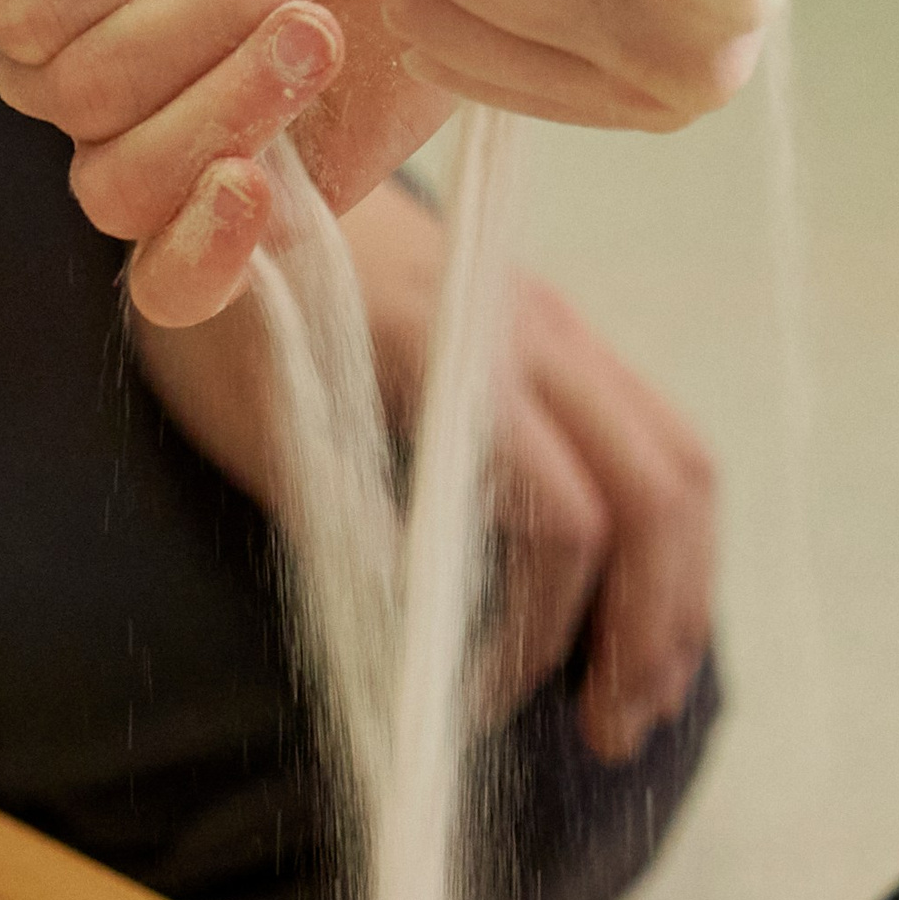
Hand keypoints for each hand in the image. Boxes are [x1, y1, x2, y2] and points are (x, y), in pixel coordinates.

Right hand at [0, 0, 472, 322]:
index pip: (7, 12)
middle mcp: (76, 65)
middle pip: (71, 94)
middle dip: (197, 11)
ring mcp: (161, 139)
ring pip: (118, 183)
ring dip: (226, 100)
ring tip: (320, 25)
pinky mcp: (251, 202)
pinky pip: (171, 286)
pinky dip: (197, 254)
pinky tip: (252, 187)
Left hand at [131, 182, 714, 762]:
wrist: (237, 163)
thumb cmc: (219, 298)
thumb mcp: (243, 410)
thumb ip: (334, 513)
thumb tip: (409, 636)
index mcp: (449, 353)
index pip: (560, 518)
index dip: (532, 635)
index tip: (465, 708)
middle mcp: (527, 329)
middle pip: (655, 494)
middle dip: (646, 631)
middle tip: (606, 736)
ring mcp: (557, 323)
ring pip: (679, 463)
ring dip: (676, 592)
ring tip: (635, 697)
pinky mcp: (559, 331)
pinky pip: (655, 434)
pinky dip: (663, 533)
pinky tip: (632, 608)